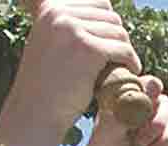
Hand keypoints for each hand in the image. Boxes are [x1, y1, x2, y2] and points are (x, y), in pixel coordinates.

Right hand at [12, 0, 140, 130]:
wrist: (36, 112)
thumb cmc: (47, 84)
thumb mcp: (50, 43)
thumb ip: (67, 25)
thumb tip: (102, 8)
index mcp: (50, 8)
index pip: (98, 2)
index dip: (109, 25)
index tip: (110, 45)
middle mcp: (59, 14)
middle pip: (111, 17)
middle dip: (118, 39)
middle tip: (117, 60)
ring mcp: (72, 30)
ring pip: (119, 33)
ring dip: (126, 51)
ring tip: (121, 68)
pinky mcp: (88, 50)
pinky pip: (123, 49)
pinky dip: (131, 62)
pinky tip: (130, 73)